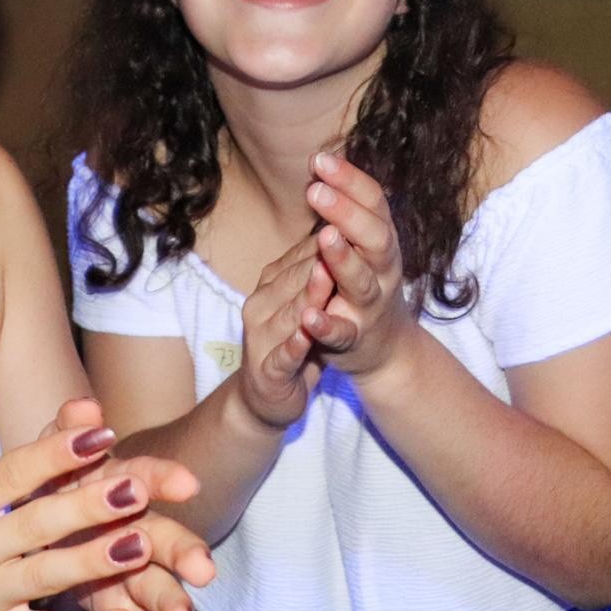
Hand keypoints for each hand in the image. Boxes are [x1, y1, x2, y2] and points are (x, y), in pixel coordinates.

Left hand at [41, 399, 213, 610]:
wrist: (37, 523)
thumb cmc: (49, 485)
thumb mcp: (51, 457)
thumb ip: (65, 434)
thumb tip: (82, 406)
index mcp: (113, 486)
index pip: (143, 475)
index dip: (163, 476)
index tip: (186, 482)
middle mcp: (130, 529)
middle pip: (162, 537)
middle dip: (184, 553)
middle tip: (204, 570)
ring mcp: (126, 573)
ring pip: (155, 589)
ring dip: (171, 608)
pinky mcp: (115, 609)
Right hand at [236, 234, 335, 429]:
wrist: (266, 397)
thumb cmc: (295, 341)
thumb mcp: (303, 301)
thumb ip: (313, 269)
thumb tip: (335, 227)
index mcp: (272, 285)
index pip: (301, 256)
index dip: (327, 234)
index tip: (348, 213)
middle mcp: (262, 305)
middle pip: (295, 277)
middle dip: (318, 255)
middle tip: (339, 229)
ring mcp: (262, 338)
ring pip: (289, 312)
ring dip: (307, 294)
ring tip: (326, 273)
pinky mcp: (268, 372)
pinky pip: (284, 356)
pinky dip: (295, 344)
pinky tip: (308, 331)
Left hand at [303, 153, 412, 376]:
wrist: (386, 350)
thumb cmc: (366, 284)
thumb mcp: (363, 244)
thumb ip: (344, 210)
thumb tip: (322, 162)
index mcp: (382, 241)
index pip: (373, 203)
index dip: (349, 180)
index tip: (320, 159)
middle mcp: (383, 269)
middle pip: (374, 237)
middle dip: (346, 212)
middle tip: (315, 190)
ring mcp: (370, 305)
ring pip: (362, 281)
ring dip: (343, 259)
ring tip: (324, 237)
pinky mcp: (354, 338)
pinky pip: (342, 331)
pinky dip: (327, 324)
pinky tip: (309, 315)